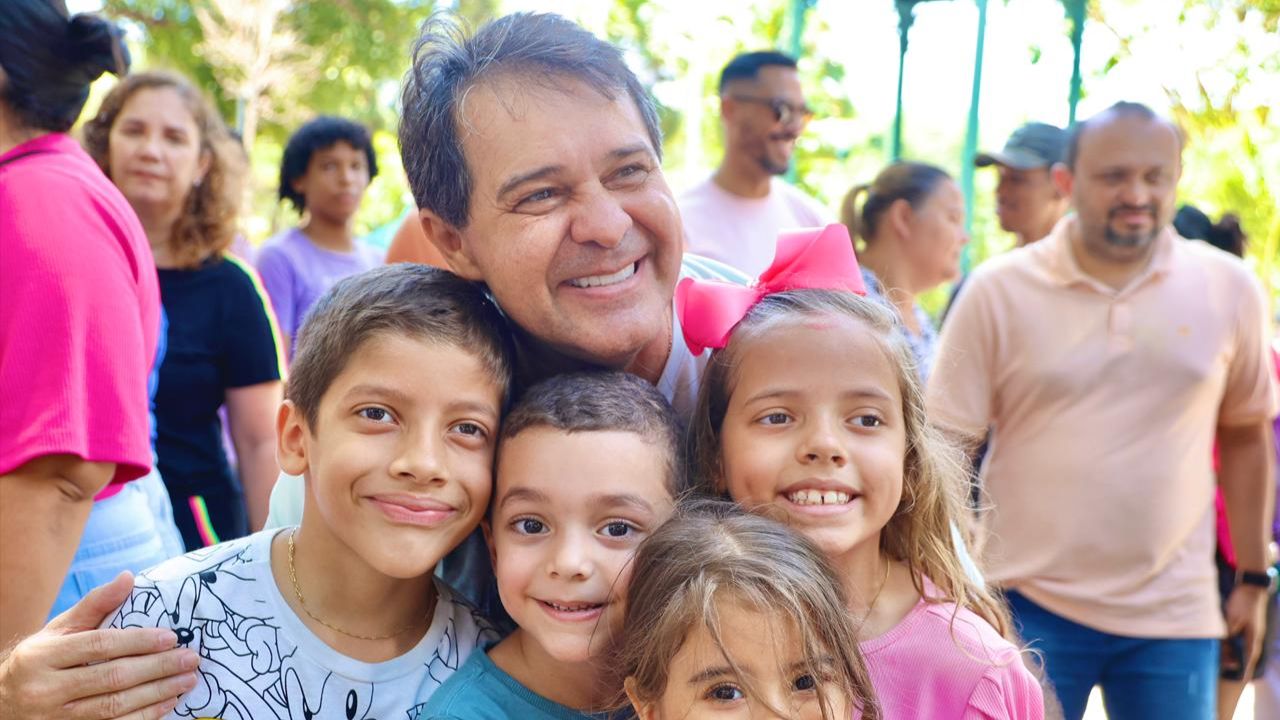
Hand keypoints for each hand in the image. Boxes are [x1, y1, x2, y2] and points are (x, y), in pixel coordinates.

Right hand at [0, 572, 196, 718]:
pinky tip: (167, 703)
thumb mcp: (59, 630)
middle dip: (157, 668)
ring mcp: (57, 718)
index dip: (139, 641)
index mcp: (43, 656)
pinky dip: (144, 717)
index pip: (100, 646)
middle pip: (112, 678)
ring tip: (186, 680)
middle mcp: (46, 690)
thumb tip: (128, 578)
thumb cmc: (41, 660)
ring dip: (157, 694)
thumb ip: (94, 605)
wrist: (4, 704)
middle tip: (190, 659)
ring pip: (115, 707)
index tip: (172, 637)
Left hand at [1223, 583, 1268, 675]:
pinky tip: (1225, 642)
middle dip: (1235, 660)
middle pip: (1244, 652)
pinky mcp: (1247, 624)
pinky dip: (1232, 642)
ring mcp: (1251, 630)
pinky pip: (1239, 637)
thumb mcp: (1232, 618)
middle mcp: (1254, 635)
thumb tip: (1224, 643)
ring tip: (1222, 657)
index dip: (1245, 668)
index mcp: (1253, 636)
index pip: (1249, 657)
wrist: (1251, 587)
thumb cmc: (1243, 603)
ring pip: (1241, 644)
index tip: (1242, 679)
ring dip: (1232, 651)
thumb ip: (1228, 632)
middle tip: (1224, 667)